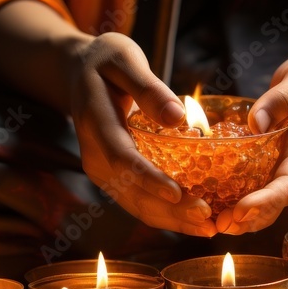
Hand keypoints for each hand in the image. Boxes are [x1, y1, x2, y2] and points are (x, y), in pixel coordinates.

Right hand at [69, 32, 217, 236]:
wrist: (79, 73)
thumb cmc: (106, 61)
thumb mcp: (124, 59)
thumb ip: (148, 88)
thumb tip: (177, 118)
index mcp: (96, 124)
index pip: (123, 159)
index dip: (149, 179)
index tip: (178, 194)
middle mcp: (95, 156)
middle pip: (132, 192)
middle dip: (170, 211)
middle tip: (208, 220)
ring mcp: (103, 171)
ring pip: (136, 205)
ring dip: (172, 220)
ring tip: (208, 229)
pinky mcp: (115, 178)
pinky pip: (139, 202)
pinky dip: (167, 215)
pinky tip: (194, 220)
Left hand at [215, 53, 287, 233]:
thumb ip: (282, 98)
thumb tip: (257, 123)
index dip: (266, 202)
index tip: (241, 210)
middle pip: (274, 204)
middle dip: (250, 219)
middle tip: (221, 226)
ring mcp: (278, 167)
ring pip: (263, 202)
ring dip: (240, 218)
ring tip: (214, 225)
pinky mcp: (264, 163)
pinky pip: (250, 185)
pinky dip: (232, 198)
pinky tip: (209, 205)